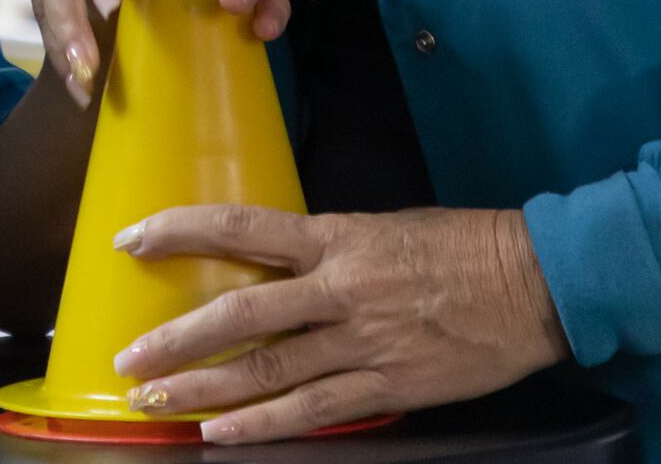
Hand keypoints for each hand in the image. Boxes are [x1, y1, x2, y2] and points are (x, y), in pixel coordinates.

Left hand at [106, 206, 568, 442]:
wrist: (534, 282)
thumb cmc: (460, 245)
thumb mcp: (382, 227)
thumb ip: (325, 248)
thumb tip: (273, 262)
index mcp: (336, 236)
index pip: (239, 226)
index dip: (179, 230)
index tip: (130, 239)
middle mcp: (340, 288)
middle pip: (240, 313)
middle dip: (176, 337)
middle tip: (127, 358)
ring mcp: (363, 342)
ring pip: (267, 370)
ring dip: (204, 388)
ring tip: (155, 399)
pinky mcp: (388, 386)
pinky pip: (313, 410)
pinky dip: (263, 425)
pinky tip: (222, 433)